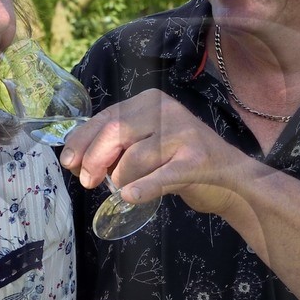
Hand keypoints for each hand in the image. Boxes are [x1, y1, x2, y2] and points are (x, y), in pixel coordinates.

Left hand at [60, 89, 248, 217]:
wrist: (231, 179)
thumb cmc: (181, 162)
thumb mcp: (148, 143)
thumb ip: (117, 145)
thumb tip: (76, 160)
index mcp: (151, 102)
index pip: (107, 117)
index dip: (82, 141)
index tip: (68, 162)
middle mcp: (167, 111)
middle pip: (116, 132)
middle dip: (95, 159)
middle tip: (88, 181)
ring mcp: (184, 134)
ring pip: (134, 158)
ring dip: (121, 179)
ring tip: (123, 188)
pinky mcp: (196, 160)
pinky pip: (161, 175)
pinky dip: (142, 187)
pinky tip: (129, 196)